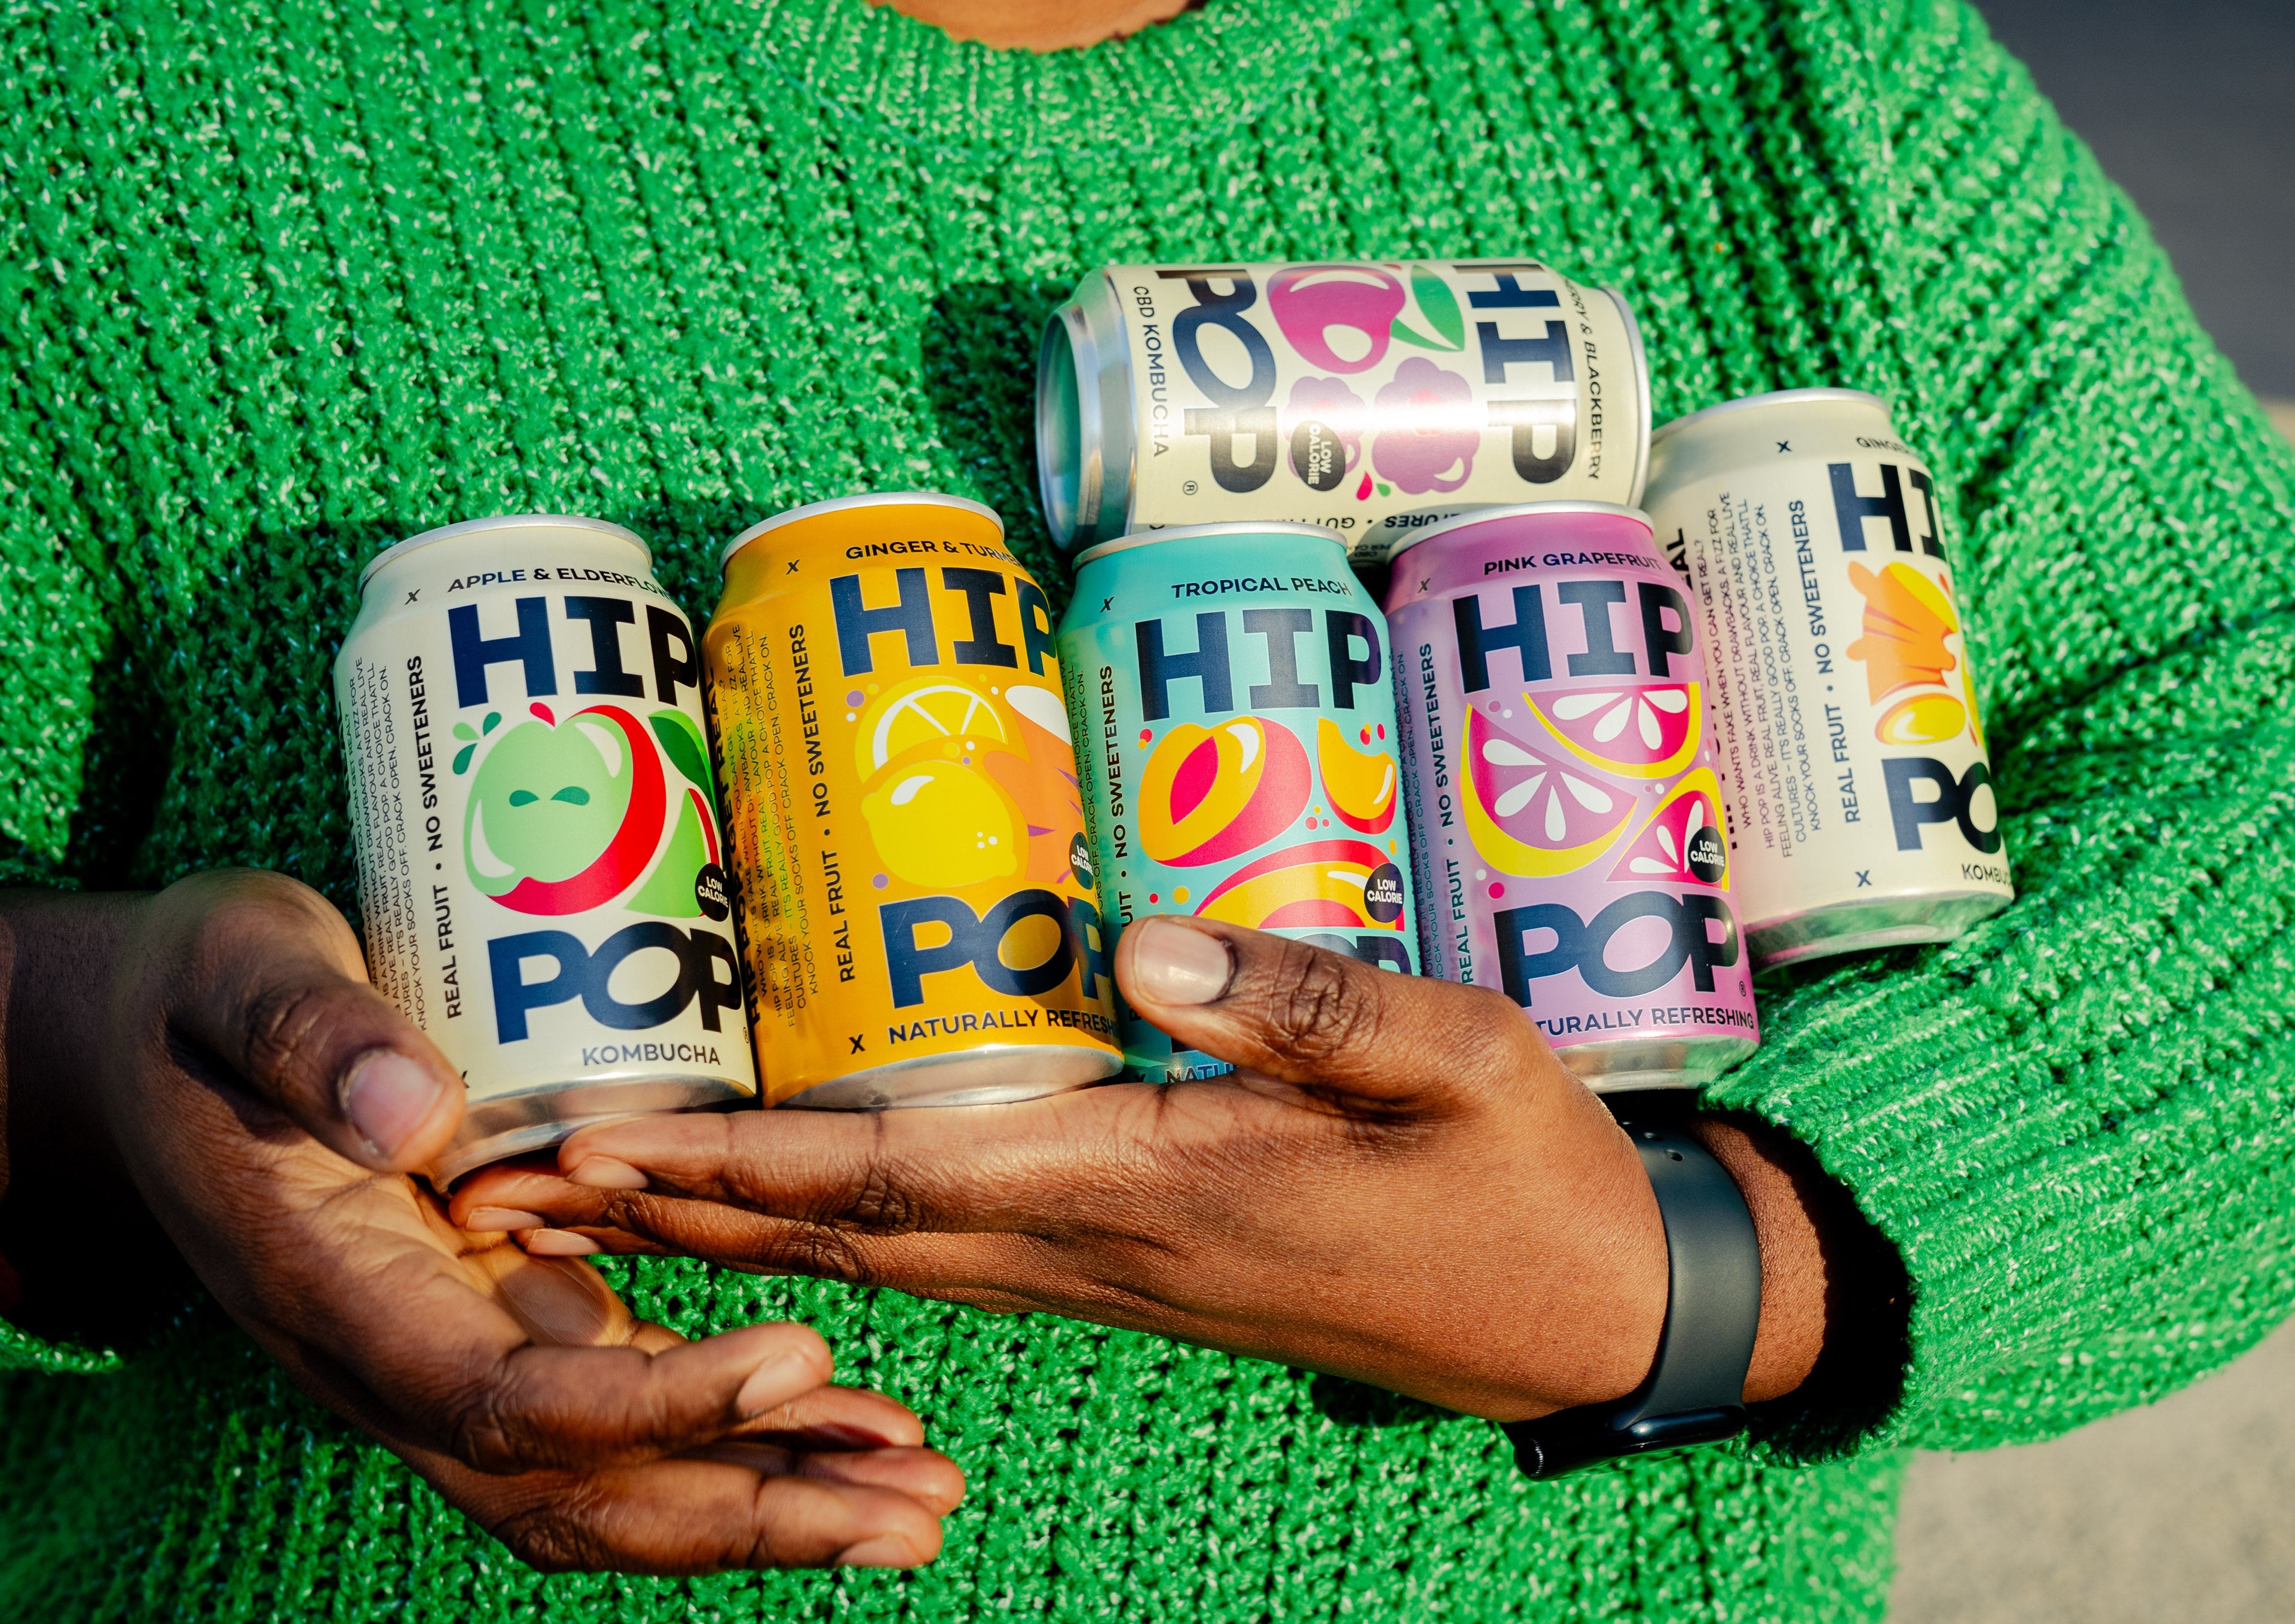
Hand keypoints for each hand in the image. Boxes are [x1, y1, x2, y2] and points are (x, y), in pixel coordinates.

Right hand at [0, 871, 961, 1572]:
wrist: (156, 1045)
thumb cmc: (202, 998)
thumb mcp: (237, 977)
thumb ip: (309, 1037)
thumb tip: (414, 1110)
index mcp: (340, 1293)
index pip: (504, 1401)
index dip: (651, 1403)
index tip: (794, 1358)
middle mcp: (400, 1360)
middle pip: (579, 1490)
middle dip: (747, 1508)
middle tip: (909, 1506)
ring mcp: (456, 1353)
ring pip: (614, 1478)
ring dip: (767, 1497)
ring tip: (915, 1496)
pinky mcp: (505, 1322)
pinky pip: (624, 1412)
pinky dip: (734, 1431)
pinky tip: (845, 1419)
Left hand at [457, 916, 1834, 1420]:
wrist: (1580, 1314)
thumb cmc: (1523, 1176)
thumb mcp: (1456, 1058)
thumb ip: (1302, 1002)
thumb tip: (1142, 940)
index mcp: (1166, 1193)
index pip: (909, 1177)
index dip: (749, 1163)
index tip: (610, 1143)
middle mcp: (1112, 1250)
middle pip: (857, 1235)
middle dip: (690, 1208)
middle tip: (538, 1178)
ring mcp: (1122, 1276)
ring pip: (892, 1262)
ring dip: (746, 1233)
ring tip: (618, 1196)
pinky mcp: (1146, 1272)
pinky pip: (957, 1261)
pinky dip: (846, 1240)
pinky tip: (801, 1212)